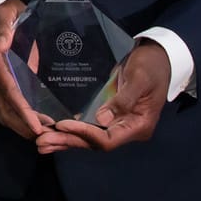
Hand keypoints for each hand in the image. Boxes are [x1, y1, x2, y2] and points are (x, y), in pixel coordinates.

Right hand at [0, 0, 50, 141]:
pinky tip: (41, 126)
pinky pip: (11, 109)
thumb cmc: (7, 14)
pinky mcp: (6, 86)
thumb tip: (2, 44)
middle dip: (25, 125)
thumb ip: (5, 25)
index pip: (7, 89)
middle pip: (5, 109)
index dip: (21, 108)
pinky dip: (24, 121)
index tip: (36, 124)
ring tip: (47, 136)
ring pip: (6, 113)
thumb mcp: (6, 12)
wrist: (0, 17)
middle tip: (48, 137)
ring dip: (24, 127)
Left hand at [39, 40, 172, 154]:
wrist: (158, 57)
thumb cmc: (151, 66)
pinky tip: (53, 132)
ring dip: (65, 140)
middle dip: (68, 141)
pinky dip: (72, 131)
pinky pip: (89, 127)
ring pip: (89, 138)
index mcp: (138, 126)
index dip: (84, 133)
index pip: (108, 139)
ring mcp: (118, 124)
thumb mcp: (140, 79)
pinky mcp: (109, 115)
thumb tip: (101, 119)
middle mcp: (127, 130)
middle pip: (95, 143)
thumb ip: (123, 100)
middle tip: (41, 142)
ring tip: (41, 142)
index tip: (62, 124)